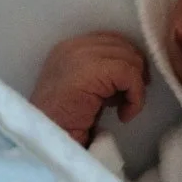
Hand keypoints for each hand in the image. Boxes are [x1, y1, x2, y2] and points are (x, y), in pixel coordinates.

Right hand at [30, 32, 149, 145]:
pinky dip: (135, 97)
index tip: (129, 87)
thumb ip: (102, 73)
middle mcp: (73, 46)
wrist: (45, 140)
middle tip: (131, 98)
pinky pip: (130, 75)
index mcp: (68, 48)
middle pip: (123, 46)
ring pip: (130, 59)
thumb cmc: (63, 122)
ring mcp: (81, 55)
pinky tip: (124, 115)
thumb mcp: (83, 89)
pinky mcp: (91, 71)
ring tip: (124, 109)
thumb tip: (134, 70)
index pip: (111, 40)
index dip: (127, 61)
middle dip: (134, 73)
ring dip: (135, 88)